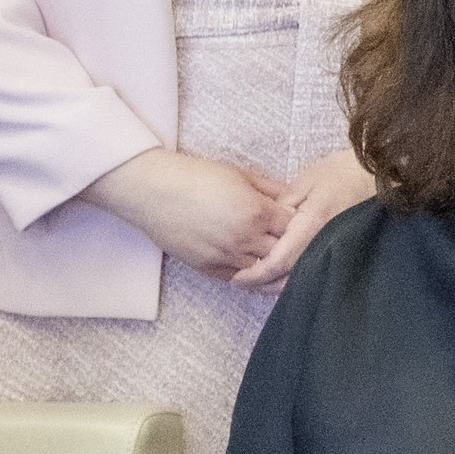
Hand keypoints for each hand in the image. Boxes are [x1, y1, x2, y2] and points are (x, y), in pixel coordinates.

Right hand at [91, 147, 287, 283]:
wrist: (152, 190)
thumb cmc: (195, 176)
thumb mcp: (240, 175)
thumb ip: (271, 189)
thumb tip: (294, 199)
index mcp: (257, 212)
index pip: (296, 228)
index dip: (301, 225)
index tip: (301, 222)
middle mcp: (244, 238)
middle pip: (285, 253)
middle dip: (291, 247)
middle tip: (294, 243)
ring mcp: (226, 255)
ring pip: (264, 271)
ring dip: (271, 264)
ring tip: (275, 256)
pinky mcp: (207, 267)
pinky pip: (238, 279)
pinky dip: (248, 274)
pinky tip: (253, 265)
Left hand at [237, 148, 376, 290]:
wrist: (384, 176)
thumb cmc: (345, 172)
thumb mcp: (307, 180)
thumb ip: (282, 204)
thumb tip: (263, 226)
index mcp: (312, 225)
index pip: (278, 261)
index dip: (256, 275)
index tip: (237, 279)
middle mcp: (324, 245)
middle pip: (289, 279)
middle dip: (264, 285)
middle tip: (243, 283)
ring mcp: (335, 251)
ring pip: (303, 279)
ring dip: (279, 284)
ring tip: (260, 280)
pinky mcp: (341, 251)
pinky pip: (316, 271)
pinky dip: (297, 276)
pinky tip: (285, 273)